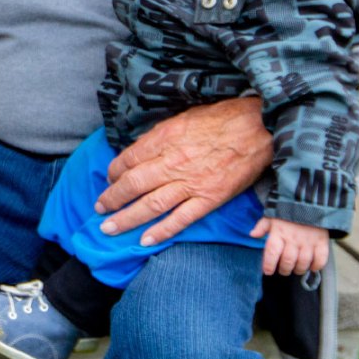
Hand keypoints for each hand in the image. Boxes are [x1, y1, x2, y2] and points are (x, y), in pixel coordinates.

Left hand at [97, 98, 271, 244]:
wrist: (259, 127)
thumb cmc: (224, 118)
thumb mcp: (184, 117)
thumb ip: (161, 136)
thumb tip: (140, 150)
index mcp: (165, 139)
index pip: (129, 159)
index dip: (114, 172)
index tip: (109, 179)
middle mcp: (173, 162)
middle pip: (133, 184)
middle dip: (112, 199)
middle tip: (99, 209)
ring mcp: (191, 183)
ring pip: (151, 205)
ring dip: (126, 219)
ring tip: (109, 229)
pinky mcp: (210, 198)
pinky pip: (181, 219)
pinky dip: (162, 231)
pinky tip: (145, 240)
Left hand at [250, 217, 329, 276]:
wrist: (311, 201)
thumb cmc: (288, 211)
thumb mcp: (272, 216)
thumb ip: (262, 226)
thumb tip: (252, 234)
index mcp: (279, 232)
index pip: (271, 252)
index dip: (268, 265)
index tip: (268, 271)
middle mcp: (293, 238)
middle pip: (288, 261)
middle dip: (284, 270)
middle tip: (284, 270)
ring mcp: (308, 241)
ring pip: (303, 262)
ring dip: (299, 269)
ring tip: (296, 269)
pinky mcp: (321, 241)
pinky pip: (320, 259)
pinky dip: (316, 266)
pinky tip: (312, 266)